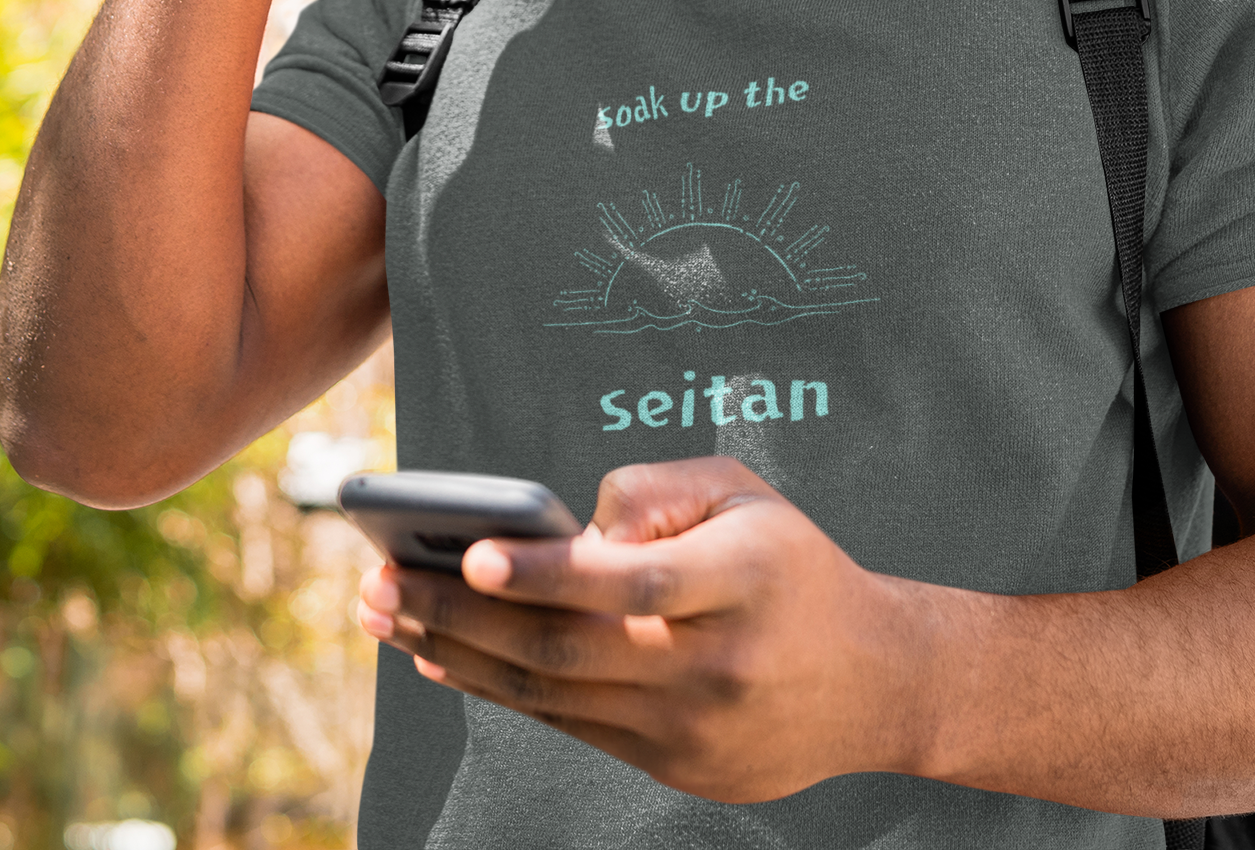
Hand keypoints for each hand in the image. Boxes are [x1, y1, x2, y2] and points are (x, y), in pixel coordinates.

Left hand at [356, 458, 925, 801]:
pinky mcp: (671, 766)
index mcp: (742, 580)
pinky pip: (565, 725)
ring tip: (383, 615)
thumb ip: (657, 489)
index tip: (471, 548)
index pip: (629, 581)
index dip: (546, 572)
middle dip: (460, 616)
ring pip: (552, 695)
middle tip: (378, 581)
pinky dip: (495, 691)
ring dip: (456, 656)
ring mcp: (690, 728)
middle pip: (568, 648)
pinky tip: (440, 660)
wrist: (875, 682)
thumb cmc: (790, 563)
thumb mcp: (745, 493)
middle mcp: (713, 663)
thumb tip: (570, 526)